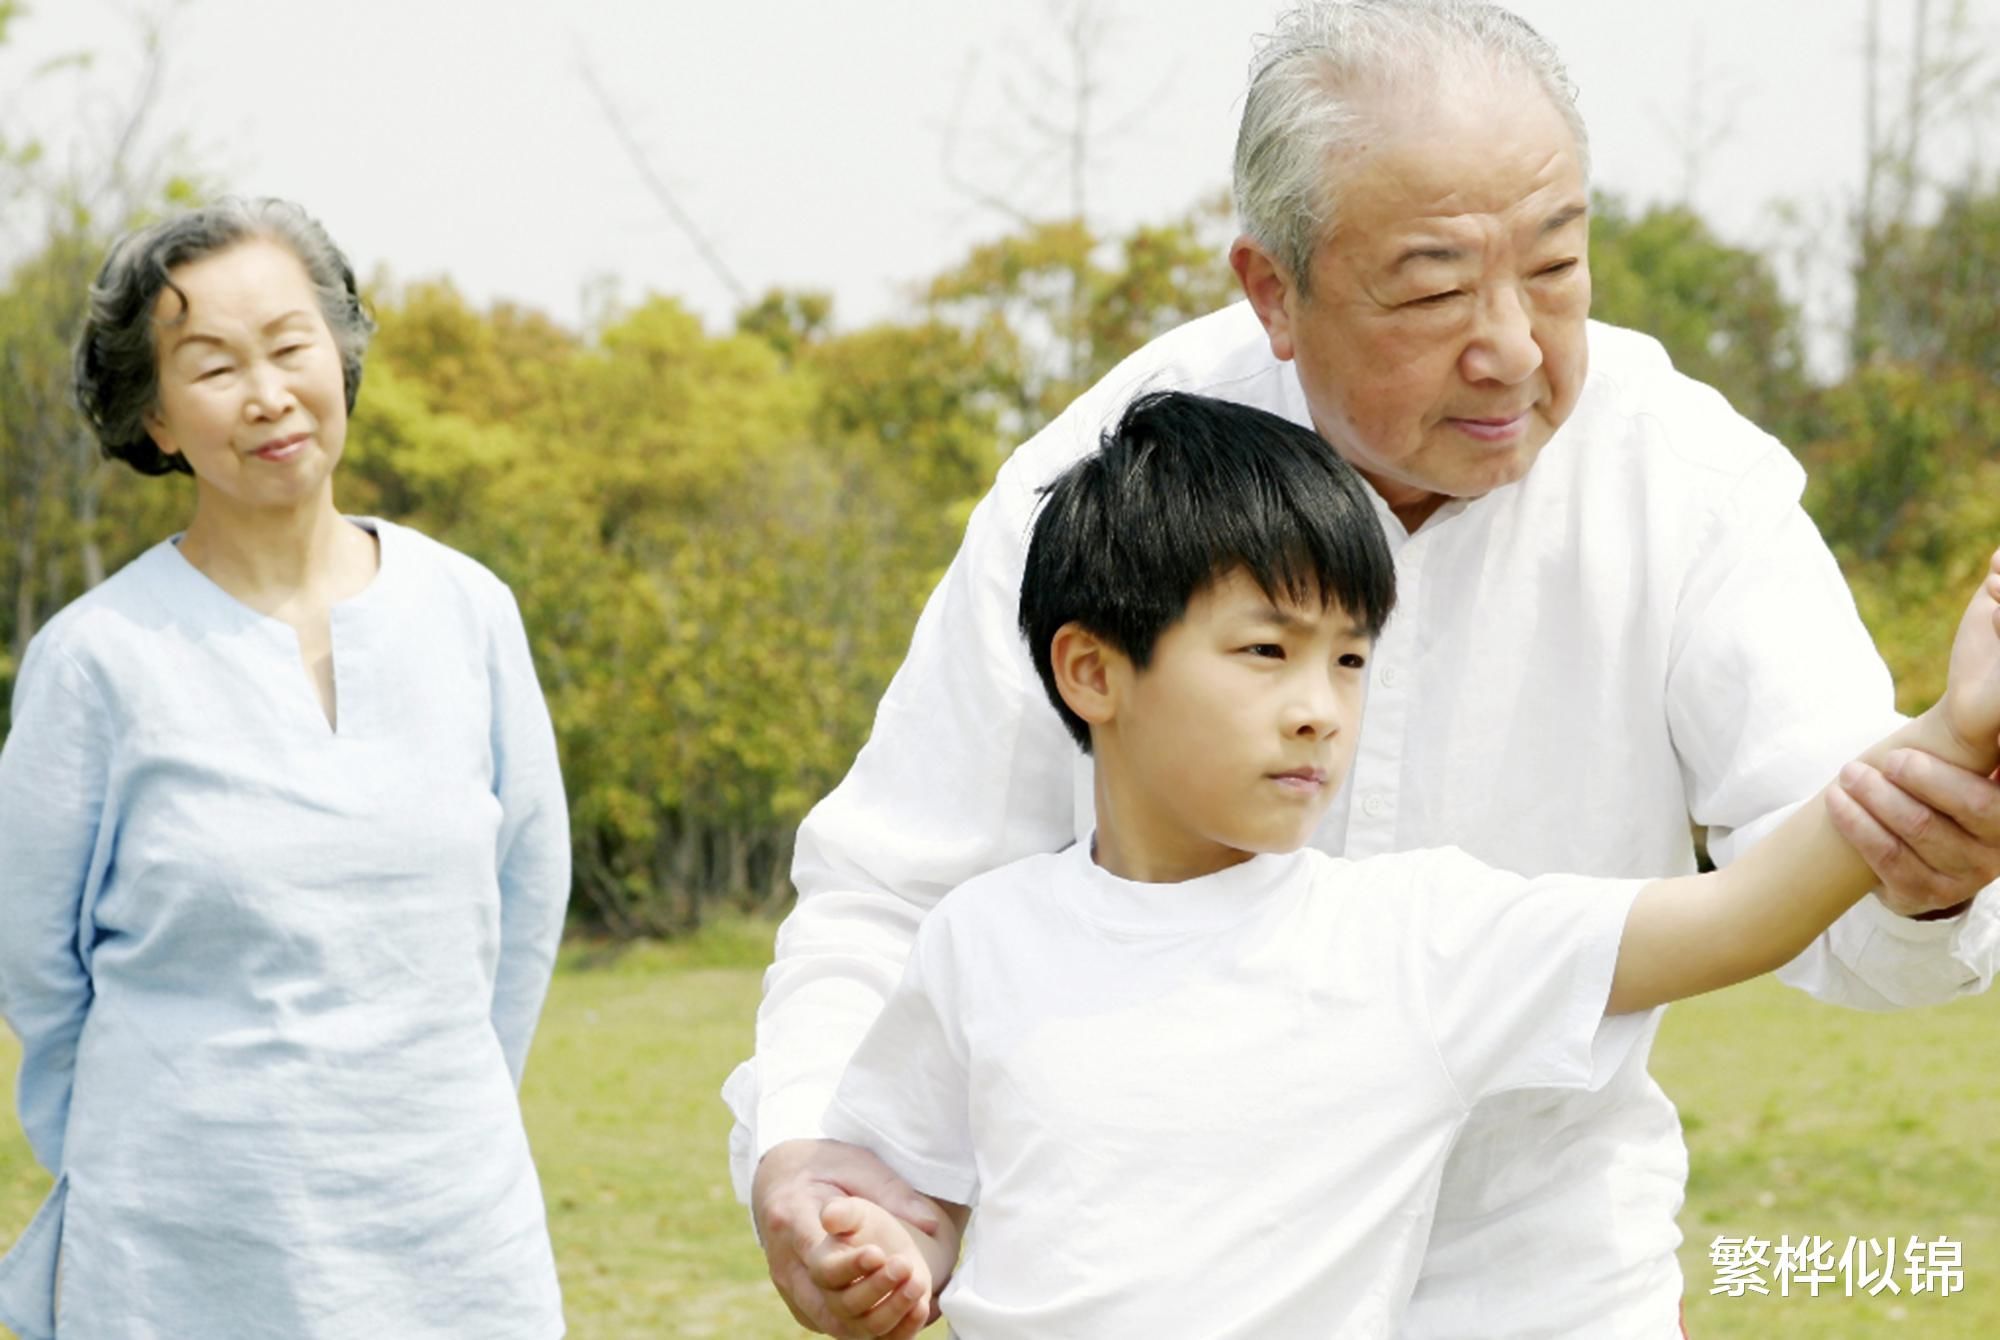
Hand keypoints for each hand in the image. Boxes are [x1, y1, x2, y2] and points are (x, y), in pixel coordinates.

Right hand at [753, 1139, 949, 1336]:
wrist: (786, 1181)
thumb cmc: (826, 1168)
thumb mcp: (855, 1164)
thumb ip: (888, 1191)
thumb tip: (929, 1223)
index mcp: (790, 1220)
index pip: (817, 1258)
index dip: (849, 1266)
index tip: (881, 1254)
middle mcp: (788, 1265)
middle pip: (827, 1299)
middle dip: (872, 1293)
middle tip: (909, 1270)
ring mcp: (797, 1291)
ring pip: (836, 1323)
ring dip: (882, 1317)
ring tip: (918, 1295)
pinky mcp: (812, 1307)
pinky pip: (844, 1329)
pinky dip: (881, 1330)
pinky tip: (913, 1313)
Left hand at [1827, 551, 1999, 918]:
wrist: (1909, 830)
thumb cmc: (1945, 761)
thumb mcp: (1969, 723)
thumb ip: (1984, 670)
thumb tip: (1996, 573)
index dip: (1964, 775)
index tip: (1921, 752)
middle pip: (1978, 813)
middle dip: (1927, 781)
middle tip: (1886, 756)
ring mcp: (1971, 873)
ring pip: (1927, 840)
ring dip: (1881, 804)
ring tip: (1847, 775)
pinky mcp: (1928, 895)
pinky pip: (1892, 866)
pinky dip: (1860, 830)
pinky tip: (1837, 802)